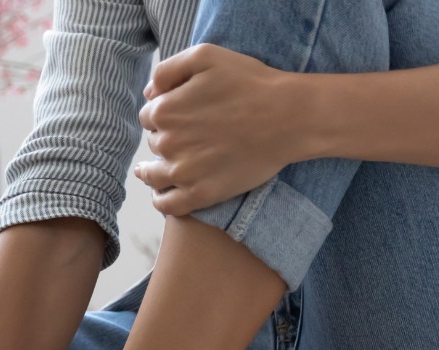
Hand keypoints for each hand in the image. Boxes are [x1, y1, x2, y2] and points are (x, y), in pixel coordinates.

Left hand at [135, 43, 313, 215]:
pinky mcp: (202, 194)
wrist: (289, 117)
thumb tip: (149, 94)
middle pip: (154, 144)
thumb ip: (167, 70)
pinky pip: (167, 205)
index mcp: (165, 110)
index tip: (179, 116)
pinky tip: (162, 195)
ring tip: (154, 172)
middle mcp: (168, 143)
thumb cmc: (250, 83)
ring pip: (153, 176)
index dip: (162, 114)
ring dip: (152, 172)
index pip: (149, 116)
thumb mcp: (205, 56)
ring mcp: (184, 173)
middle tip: (188, 137)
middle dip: (165, 139)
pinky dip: (161, 200)